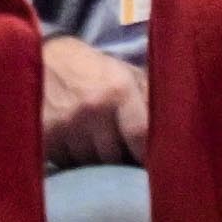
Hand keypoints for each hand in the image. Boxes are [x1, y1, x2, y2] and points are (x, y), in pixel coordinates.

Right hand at [36, 35, 151, 167]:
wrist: (42, 55)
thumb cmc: (93, 68)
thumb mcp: (125, 74)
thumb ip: (149, 99)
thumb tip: (179, 129)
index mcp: (119, 91)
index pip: (141, 137)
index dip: (147, 155)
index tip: (153, 165)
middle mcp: (93, 109)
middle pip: (116, 159)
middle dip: (121, 161)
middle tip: (122, 156)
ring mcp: (66, 124)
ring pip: (91, 165)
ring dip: (97, 164)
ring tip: (97, 148)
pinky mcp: (45, 135)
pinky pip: (67, 164)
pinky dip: (74, 162)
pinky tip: (76, 147)